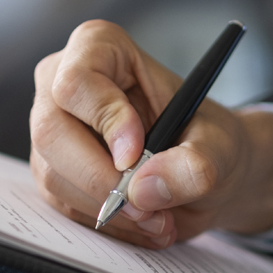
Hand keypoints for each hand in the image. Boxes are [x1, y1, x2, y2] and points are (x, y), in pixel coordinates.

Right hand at [30, 20, 272, 248]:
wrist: (205, 171)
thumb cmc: (208, 141)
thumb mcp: (221, 148)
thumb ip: (195, 164)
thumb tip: (144, 188)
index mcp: (99, 49)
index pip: (77, 81)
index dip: (105, 120)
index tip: (137, 154)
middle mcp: (61, 85)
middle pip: (52, 133)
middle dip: (104, 179)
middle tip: (149, 207)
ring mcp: (51, 131)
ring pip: (54, 176)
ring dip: (109, 208)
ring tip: (158, 218)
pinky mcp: (51, 171)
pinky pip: (62, 205)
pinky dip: (105, 223)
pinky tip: (141, 221)